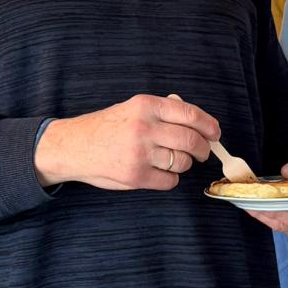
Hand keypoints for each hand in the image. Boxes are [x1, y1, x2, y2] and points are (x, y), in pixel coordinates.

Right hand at [35, 94, 216, 189]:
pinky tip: (159, 172)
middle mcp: (144, 128)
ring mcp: (139, 153)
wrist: (72, 146)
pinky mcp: (135, 176)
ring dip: (184, 163)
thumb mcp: (132, 108)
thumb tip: (200, 123)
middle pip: (191, 140)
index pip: (190, 114)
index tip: (215, 133)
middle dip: (203, 149)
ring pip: (183, 162)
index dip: (209, 125)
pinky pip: (170, 181)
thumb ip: (163, 112)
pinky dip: (170, 178)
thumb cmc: (106, 127)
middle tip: (202, 152)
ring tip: (171, 159)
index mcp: (145, 106)